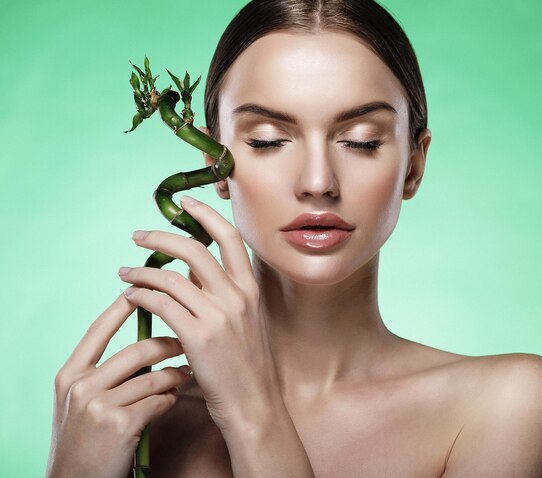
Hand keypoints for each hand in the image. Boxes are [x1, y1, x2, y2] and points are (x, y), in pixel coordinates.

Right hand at [47, 294, 191, 477]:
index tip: (146, 290)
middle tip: (185, 342)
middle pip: (137, 350)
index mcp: (69, 374)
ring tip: (185, 373)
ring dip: (175, 374)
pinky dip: (170, 398)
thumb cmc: (85, 440)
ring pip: (153, 376)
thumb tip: (142, 346)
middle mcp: (81, 386)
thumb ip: (101, 374)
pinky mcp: (121, 425)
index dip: (124, 307)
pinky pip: (158, 401)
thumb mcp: (80, 402)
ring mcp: (100, 406)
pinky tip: (173, 399)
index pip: (99, 329)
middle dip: (167, 344)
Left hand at [118, 195, 281, 435]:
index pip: (230, 238)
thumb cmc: (247, 365)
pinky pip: (160, 303)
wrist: (254, 403)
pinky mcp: (197, 335)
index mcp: (251, 288)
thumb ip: (222, 293)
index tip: (185, 203)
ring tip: (125, 273)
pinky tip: (131, 297)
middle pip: (194, 249)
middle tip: (139, 236)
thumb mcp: (246, 321)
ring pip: (170, 276)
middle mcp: (237, 295)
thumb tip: (191, 272)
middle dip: (162, 237)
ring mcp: (218, 314)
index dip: (206, 215)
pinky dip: (141, 295)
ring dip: (142, 270)